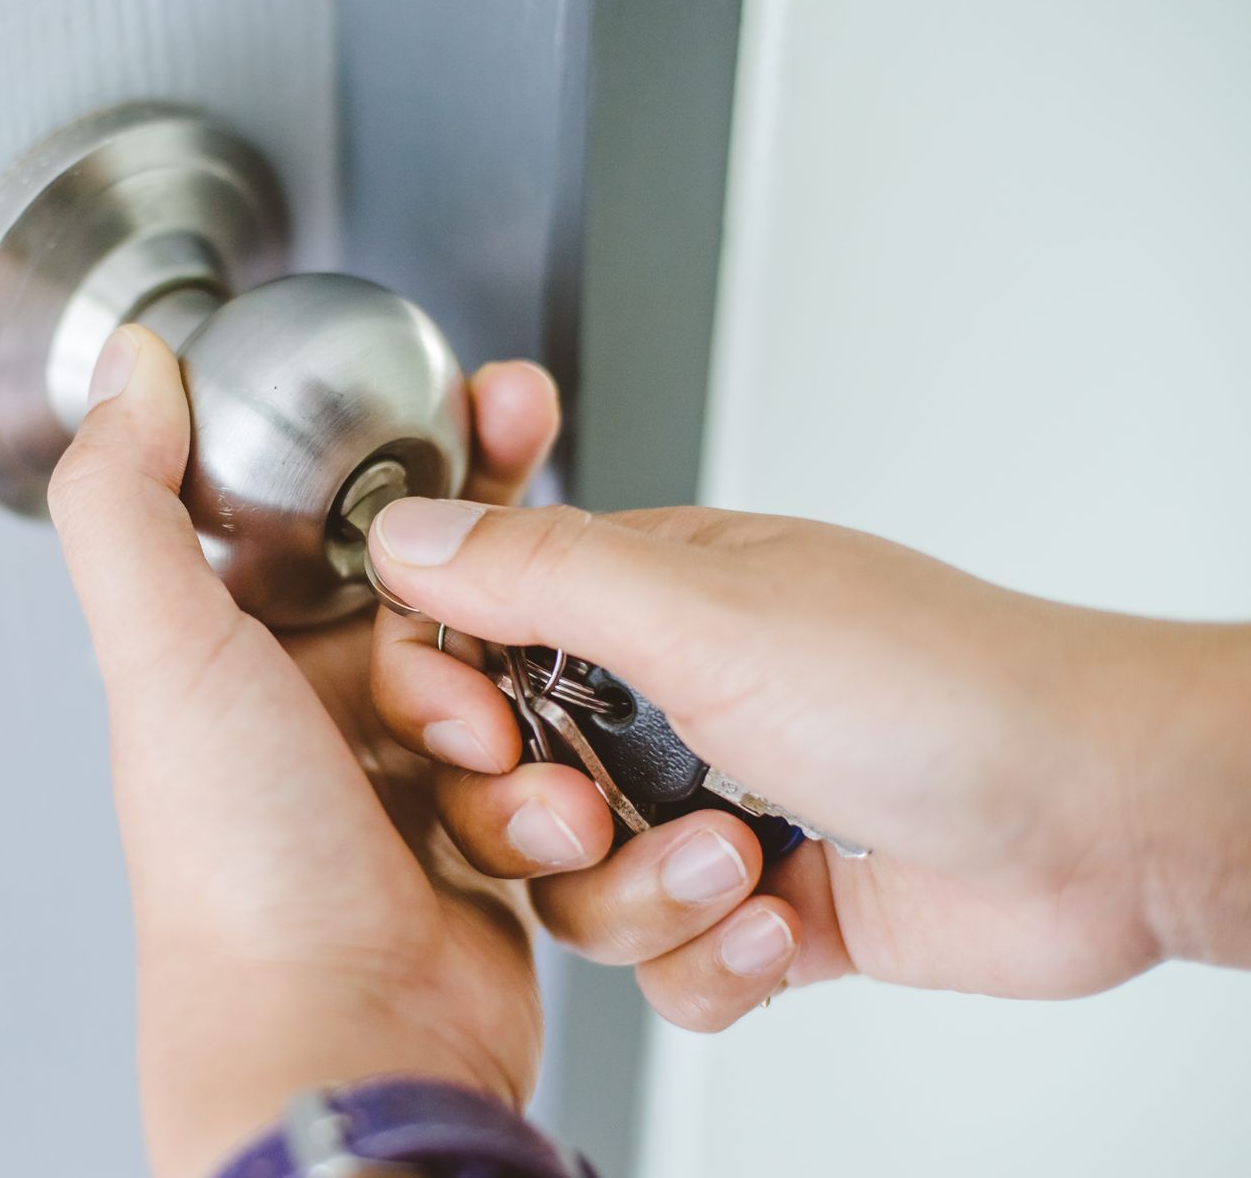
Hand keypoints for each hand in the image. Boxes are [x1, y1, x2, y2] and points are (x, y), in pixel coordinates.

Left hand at [47, 326, 561, 1177]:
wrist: (342, 1047)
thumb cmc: (239, 873)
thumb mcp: (165, 654)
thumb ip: (129, 499)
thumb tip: (127, 365)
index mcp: (245, 653)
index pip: (354, 515)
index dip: (429, 456)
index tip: (498, 405)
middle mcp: (324, 712)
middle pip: (456, 592)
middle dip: (513, 587)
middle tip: (553, 574)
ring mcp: (412, 784)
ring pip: (524, 687)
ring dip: (533, 721)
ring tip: (498, 776)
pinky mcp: (486, 853)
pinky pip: (557, 781)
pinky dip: (557, 805)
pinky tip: (537, 839)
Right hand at [368, 499, 1250, 1030]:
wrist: (1095, 817)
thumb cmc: (931, 686)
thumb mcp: (704, 610)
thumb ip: (537, 572)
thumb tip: (404, 532)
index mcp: (642, 605)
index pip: (472, 638)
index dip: (446, 698)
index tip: (471, 732)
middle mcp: (667, 705)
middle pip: (504, 786)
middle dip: (537, 824)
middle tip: (590, 816)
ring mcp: (712, 807)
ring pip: (579, 893)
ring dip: (644, 900)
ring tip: (737, 869)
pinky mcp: (762, 907)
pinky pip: (665, 968)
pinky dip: (709, 965)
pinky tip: (776, 928)